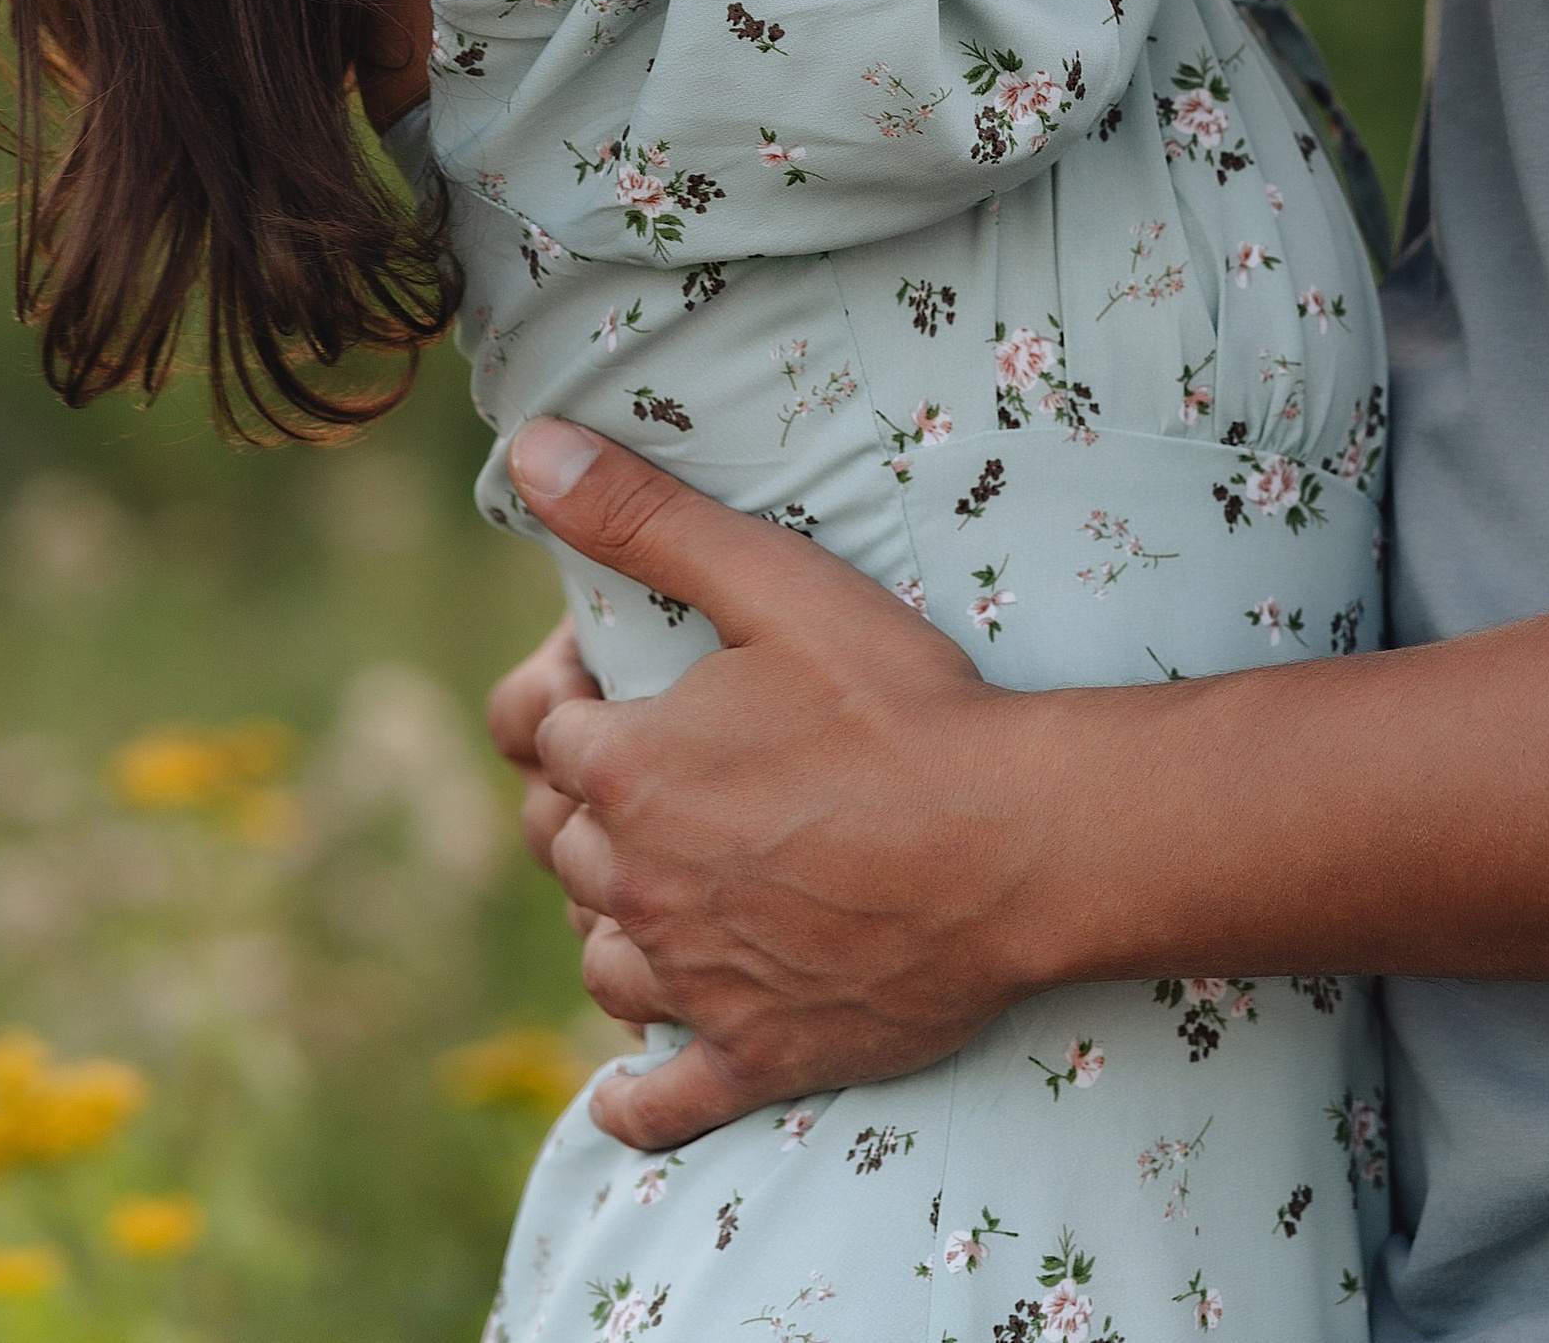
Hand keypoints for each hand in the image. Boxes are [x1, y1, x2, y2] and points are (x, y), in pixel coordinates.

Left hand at [504, 417, 1039, 1150]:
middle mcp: (636, 886)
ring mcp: (693, 982)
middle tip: (675, 764)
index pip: (543, 730)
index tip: (632, 674)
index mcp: (627, 770)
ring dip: (616, 923)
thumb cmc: (902, 705)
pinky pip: (660, 1098)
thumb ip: (644, 518)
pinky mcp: (754, 1055)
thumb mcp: (773, 582)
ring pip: (599, 959)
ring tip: (672, 883)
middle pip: (562, 844)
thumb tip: (528, 449)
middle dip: (599, 800)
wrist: (1020, 844)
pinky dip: (636, 1097)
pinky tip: (628, 1093)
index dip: (578, 691)